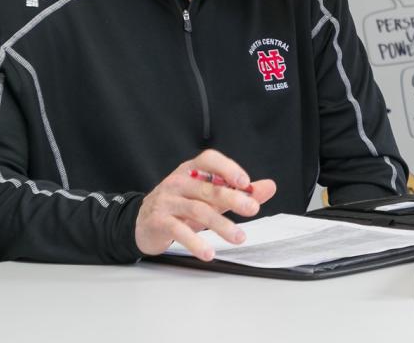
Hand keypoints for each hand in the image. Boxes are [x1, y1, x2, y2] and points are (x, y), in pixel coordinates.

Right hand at [134, 149, 276, 259]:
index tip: (245, 182)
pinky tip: (209, 253)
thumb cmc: (182, 205)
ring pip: (197, 210)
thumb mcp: (211, 196)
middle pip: (208, 188)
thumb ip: (239, 191)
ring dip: (220, 225)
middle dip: (233, 198)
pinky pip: (179, 230)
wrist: (143, 222)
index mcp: (192, 170)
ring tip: (239, 238)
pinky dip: (195, 243)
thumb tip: (270, 187)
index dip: (228, 168)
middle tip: (253, 209)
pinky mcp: (159, 221)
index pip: (210, 160)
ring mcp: (167, 201)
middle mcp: (178, 182)